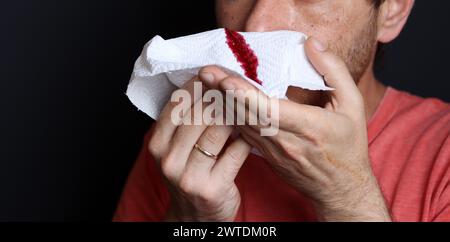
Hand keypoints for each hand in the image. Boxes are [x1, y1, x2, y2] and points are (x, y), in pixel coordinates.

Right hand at [148, 79, 250, 221]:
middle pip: (199, 114)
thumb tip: (208, 81)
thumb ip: (185, 121)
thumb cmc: (189, 174)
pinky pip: (236, 152)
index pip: (177, 103)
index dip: (198, 85)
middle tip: (237, 86)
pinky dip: (246, 139)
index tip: (216, 74)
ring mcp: (189, 175)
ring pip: (218, 130)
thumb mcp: (176, 149)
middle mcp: (169, 159)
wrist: (195, 216)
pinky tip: (251, 133)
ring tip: (246, 106)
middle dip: (221, 96)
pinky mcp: (212, 187)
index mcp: (157, 144)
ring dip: (236, 115)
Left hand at [198, 37, 390, 221]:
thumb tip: (312, 45)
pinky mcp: (265, 155)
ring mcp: (272, 151)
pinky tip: (217, 103)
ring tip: (205, 83)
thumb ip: (333, 72)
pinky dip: (230, 117)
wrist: (341, 188)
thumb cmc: (348, 147)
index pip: (270, 110)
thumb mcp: (353, 105)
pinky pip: (243, 134)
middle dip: (224, 93)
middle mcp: (285, 141)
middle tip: (206, 73)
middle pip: (248, 115)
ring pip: (242, 125)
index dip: (246, 95)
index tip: (226, 81)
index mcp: (308, 126)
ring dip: (223, 104)